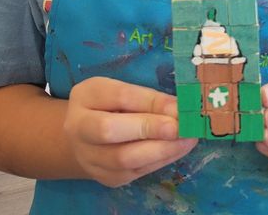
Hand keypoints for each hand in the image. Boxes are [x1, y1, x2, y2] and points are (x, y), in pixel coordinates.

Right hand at [63, 77, 197, 186]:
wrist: (84, 136)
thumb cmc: (109, 105)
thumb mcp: (121, 90)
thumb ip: (145, 97)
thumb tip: (178, 107)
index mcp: (85, 96)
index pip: (118, 96)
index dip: (149, 103)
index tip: (178, 106)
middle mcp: (79, 128)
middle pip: (110, 131)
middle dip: (149, 129)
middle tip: (181, 127)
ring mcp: (90, 158)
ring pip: (123, 159)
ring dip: (161, 149)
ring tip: (187, 140)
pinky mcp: (105, 178)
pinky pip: (134, 172)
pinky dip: (159, 161)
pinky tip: (177, 150)